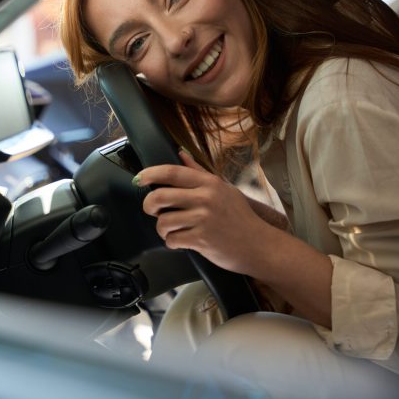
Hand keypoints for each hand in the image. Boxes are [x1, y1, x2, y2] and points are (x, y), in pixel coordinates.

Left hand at [135, 150, 271, 275]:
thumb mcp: (223, 189)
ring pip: (163, 221)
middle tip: (152, 210)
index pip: (172, 172)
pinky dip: (172, 242)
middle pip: (159, 196)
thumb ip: (199, 172)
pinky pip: (172, 239)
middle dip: (149, 205)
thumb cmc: (240, 217)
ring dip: (162, 228)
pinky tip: (181, 241)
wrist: (259, 245)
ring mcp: (203, 219)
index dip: (150, 174)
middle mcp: (205, 198)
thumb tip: (181, 153)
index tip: (139, 179)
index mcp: (209, 183)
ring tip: (171, 230)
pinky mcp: (201, 240)